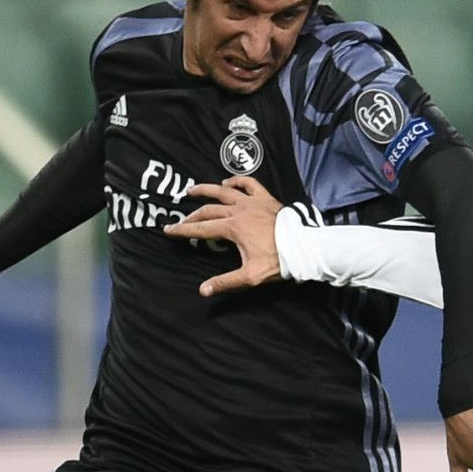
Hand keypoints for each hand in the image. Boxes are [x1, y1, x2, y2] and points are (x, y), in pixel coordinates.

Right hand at [162, 175, 286, 295]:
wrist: (305, 247)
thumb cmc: (279, 262)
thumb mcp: (250, 276)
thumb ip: (225, 282)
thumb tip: (203, 290)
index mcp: (233, 228)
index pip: (201, 229)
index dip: (183, 230)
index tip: (168, 231)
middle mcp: (239, 210)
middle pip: (208, 211)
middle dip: (191, 216)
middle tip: (180, 222)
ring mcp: (253, 202)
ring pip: (224, 191)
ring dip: (206, 190)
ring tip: (191, 190)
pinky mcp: (266, 199)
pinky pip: (249, 184)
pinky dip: (236, 181)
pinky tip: (227, 181)